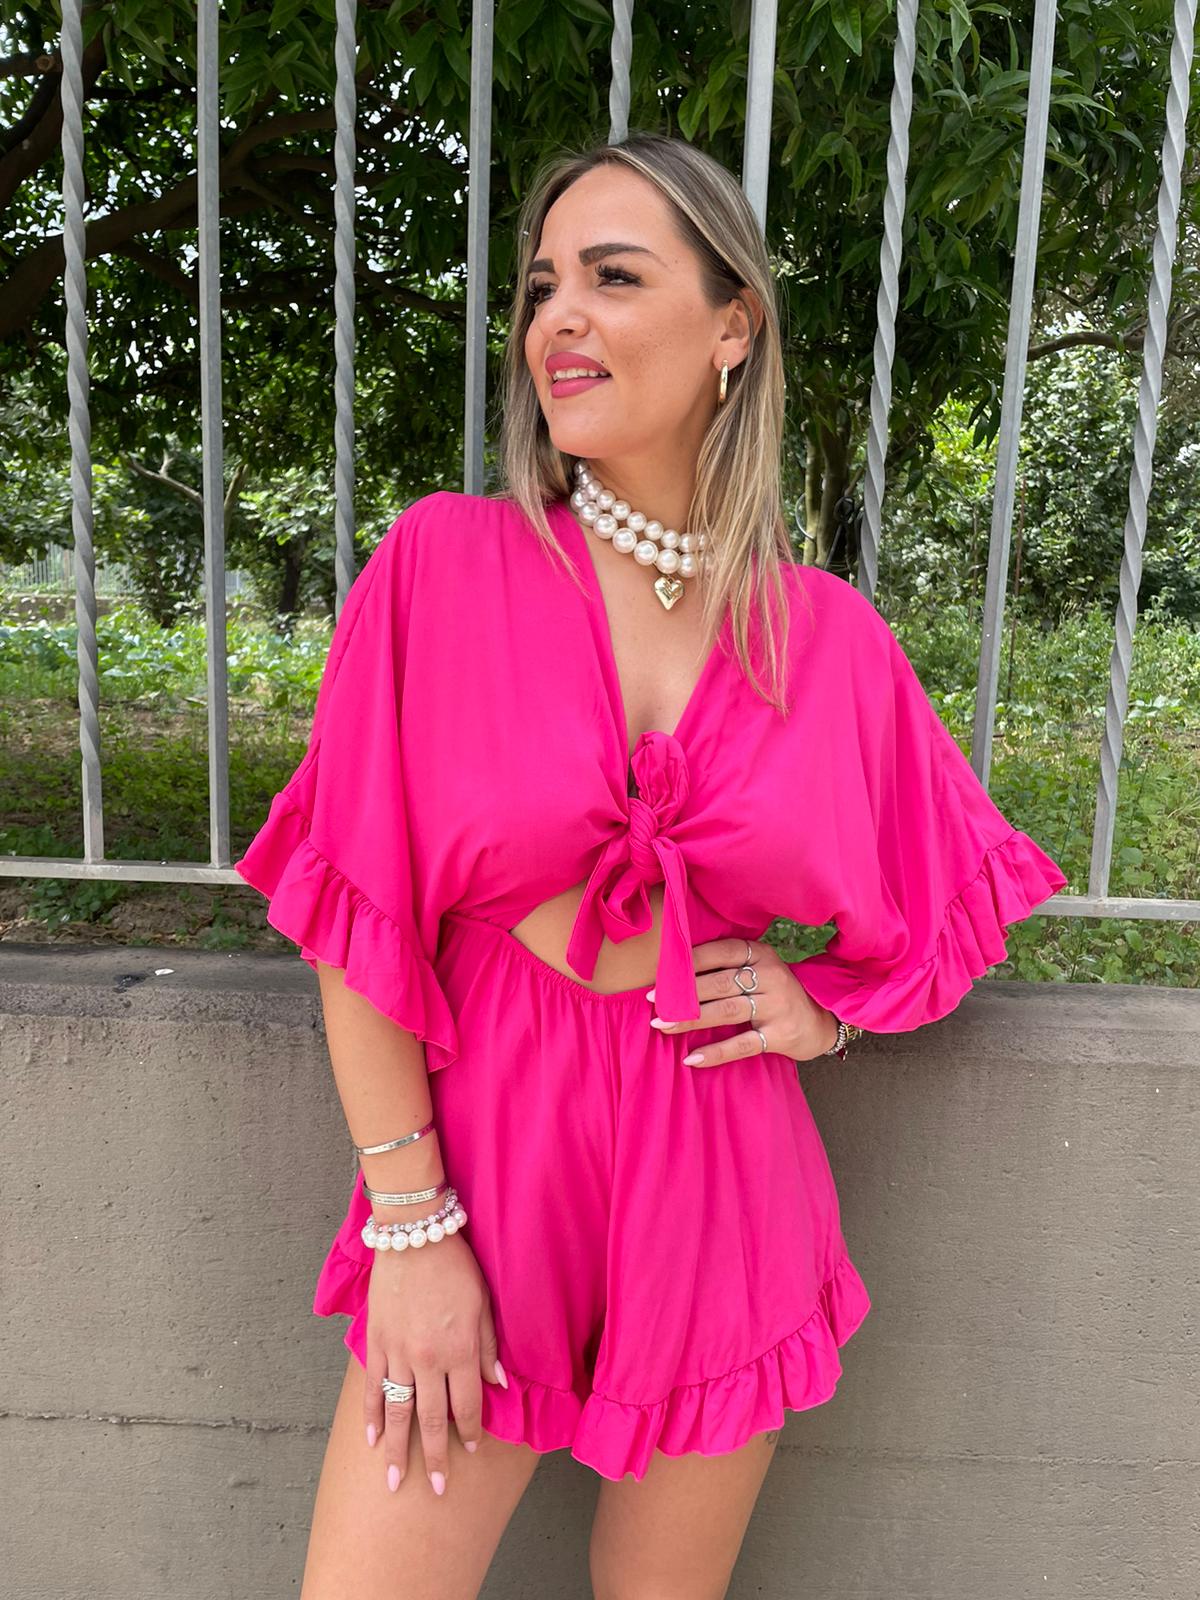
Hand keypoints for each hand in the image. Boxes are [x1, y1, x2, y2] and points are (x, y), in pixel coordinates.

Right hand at [363, 1230, 505, 1496]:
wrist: (414, 1235)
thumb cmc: (456, 1265)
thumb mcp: (484, 1302)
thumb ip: (490, 1347)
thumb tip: (499, 1385)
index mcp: (460, 1349)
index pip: (466, 1405)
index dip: (471, 1430)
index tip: (471, 1451)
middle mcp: (428, 1359)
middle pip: (431, 1419)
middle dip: (434, 1457)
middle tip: (437, 1489)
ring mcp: (398, 1353)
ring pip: (399, 1411)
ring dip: (397, 1449)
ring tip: (395, 1481)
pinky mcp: (377, 1341)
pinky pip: (374, 1386)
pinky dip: (373, 1414)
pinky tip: (372, 1439)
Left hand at [646, 936, 838, 1067]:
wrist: (820, 1021)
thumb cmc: (776, 993)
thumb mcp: (760, 970)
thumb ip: (728, 967)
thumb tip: (674, 972)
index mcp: (761, 954)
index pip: (719, 952)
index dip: (688, 962)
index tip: (659, 975)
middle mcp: (771, 976)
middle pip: (719, 983)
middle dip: (683, 994)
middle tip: (653, 1003)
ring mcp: (778, 1005)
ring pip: (726, 1011)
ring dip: (690, 1020)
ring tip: (661, 1026)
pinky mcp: (781, 1035)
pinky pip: (742, 1045)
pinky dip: (715, 1053)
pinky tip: (691, 1059)